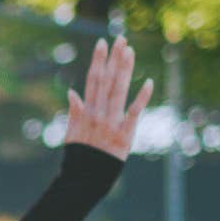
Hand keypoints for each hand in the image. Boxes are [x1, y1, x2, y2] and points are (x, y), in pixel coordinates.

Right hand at [64, 35, 152, 161]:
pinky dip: (141, 98)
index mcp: (86, 112)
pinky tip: (148, 82)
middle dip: (113, 59)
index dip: (97, 61)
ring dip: (124, 70)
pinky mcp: (124, 136)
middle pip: (106, 80)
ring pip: (118, 91)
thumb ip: (74, 111)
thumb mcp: (71, 134)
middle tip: (120, 39)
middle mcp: (98, 114)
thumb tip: (72, 92)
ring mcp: (111, 124)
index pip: (92, 80)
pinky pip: (134, 114)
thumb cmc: (79, 158)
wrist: (84, 181)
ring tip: (129, 51)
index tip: (102, 43)